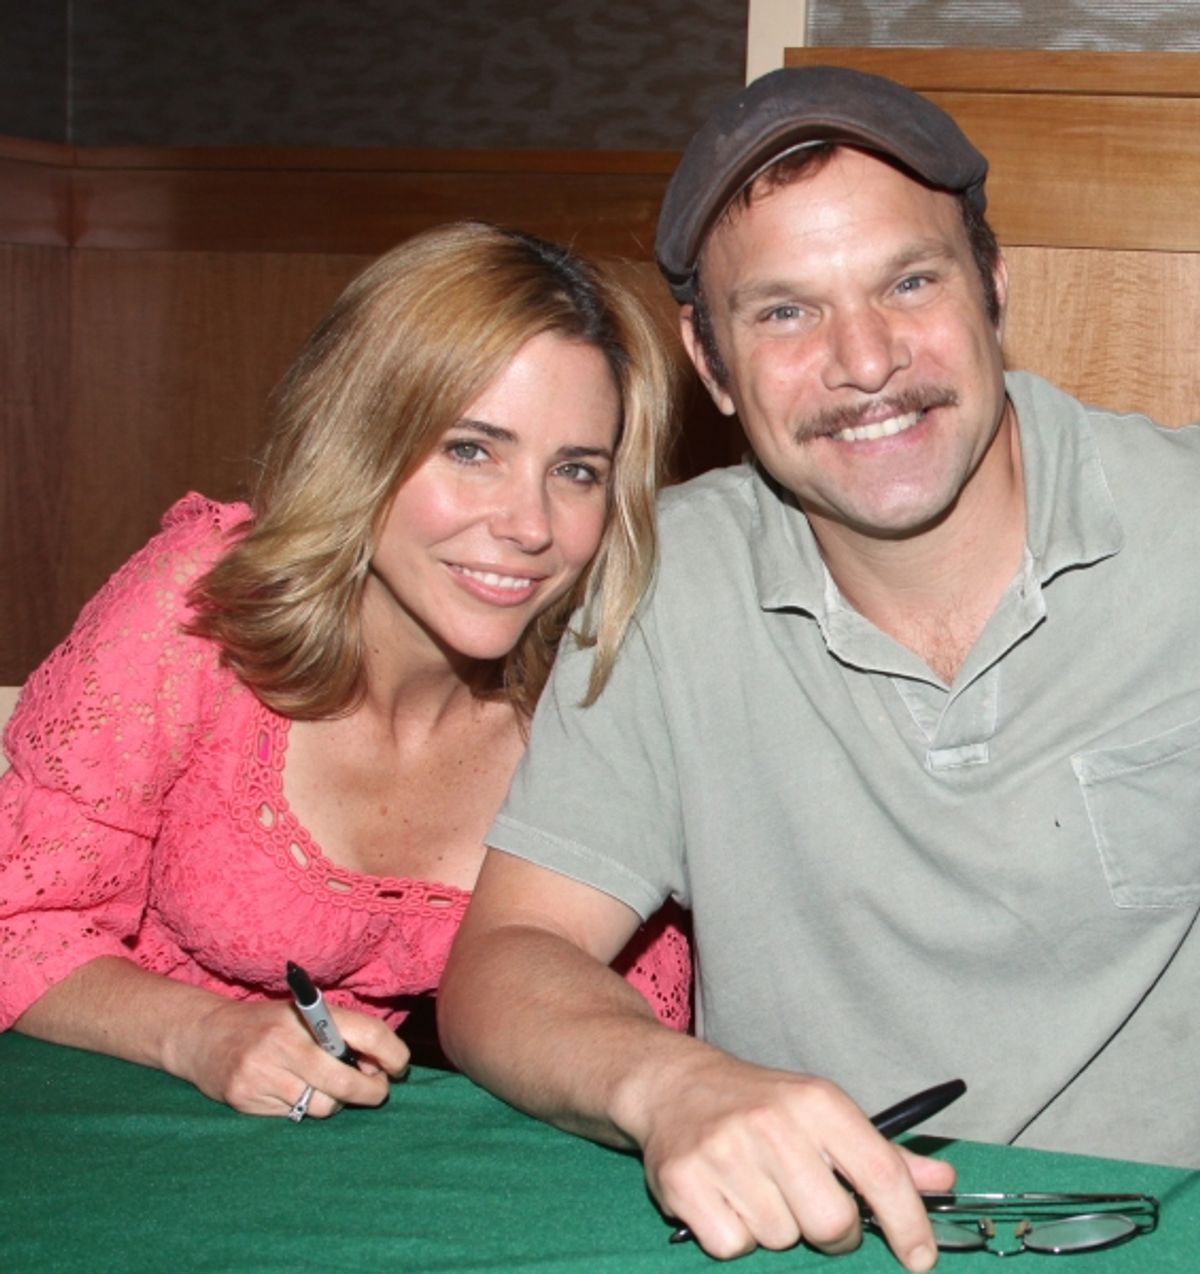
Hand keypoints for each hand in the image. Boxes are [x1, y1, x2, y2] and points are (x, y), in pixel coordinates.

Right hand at [167, 996, 410, 1117]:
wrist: (204, 1035)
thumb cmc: (268, 1024)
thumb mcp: (304, 1015)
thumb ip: (341, 1034)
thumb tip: (381, 1067)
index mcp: (307, 1013)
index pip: (367, 1032)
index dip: (392, 1054)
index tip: (399, 1067)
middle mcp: (285, 1042)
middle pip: (347, 1082)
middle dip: (372, 1092)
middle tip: (378, 1091)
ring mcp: (263, 1073)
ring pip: (322, 1106)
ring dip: (334, 1102)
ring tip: (326, 1087)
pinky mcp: (246, 1099)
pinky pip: (294, 1115)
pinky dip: (303, 1107)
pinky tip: (294, 1091)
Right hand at [628, 1050, 954, 1270]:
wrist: (673, 1084)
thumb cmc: (760, 1105)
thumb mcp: (822, 1113)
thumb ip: (881, 1154)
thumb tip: (943, 1181)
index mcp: (815, 1101)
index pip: (880, 1171)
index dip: (908, 1222)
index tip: (919, 1256)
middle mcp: (771, 1122)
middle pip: (831, 1223)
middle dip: (829, 1231)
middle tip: (809, 1206)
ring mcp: (723, 1151)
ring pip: (779, 1239)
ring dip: (774, 1227)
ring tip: (756, 1188)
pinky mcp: (683, 1180)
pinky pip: (731, 1247)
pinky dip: (732, 1234)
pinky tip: (724, 1197)